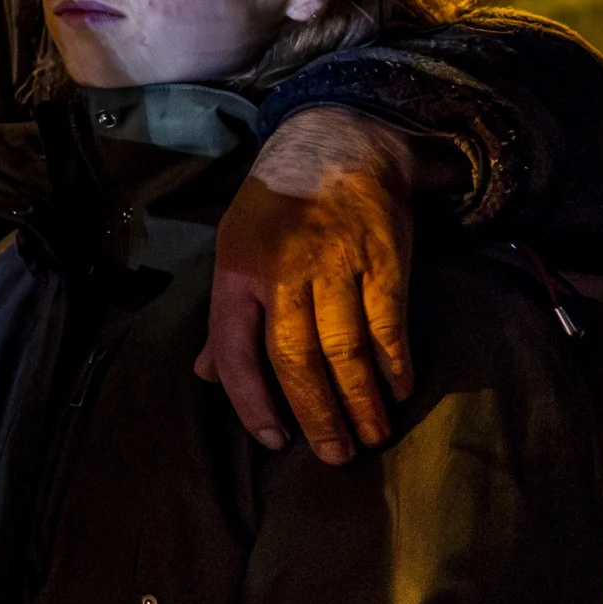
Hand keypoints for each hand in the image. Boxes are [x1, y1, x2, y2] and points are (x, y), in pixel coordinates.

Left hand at [199, 106, 434, 462]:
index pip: (234, 349)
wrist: (335, 146)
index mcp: (238, 271)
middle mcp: (283, 270)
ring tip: (371, 436)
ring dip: (360, 400)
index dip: (250, 400)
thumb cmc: (276, 210)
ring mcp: (335, 264)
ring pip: (345, 348)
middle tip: (336, 456)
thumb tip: (205, 375)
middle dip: (316, 413)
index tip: (273, 439)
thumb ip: (226, 317)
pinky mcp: (382, 259)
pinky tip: (397, 390)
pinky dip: (394, 363)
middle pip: (295, 358)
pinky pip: (388, 323)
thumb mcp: (235, 250)